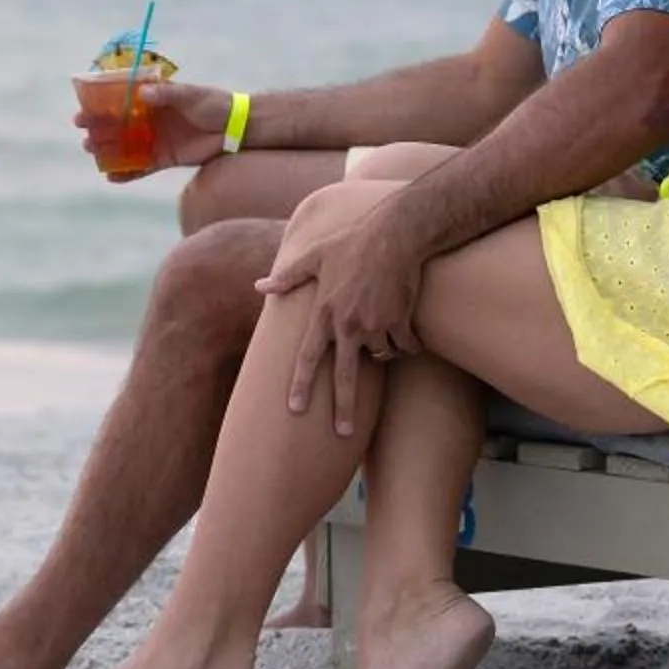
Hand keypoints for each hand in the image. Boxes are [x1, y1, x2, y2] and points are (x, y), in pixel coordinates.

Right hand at [73, 81, 234, 175]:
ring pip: (126, 145)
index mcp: (154, 97)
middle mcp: (151, 118)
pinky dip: (128, 173)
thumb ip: (167, 95)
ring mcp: (156, 138)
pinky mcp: (165, 157)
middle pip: (119, 122)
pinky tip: (111, 178)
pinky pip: (142, 167)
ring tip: (91, 151)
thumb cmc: (214, 104)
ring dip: (108, 148)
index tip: (85, 104)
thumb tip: (143, 95)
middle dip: (99, 126)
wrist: (237, 129)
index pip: (122, 97)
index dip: (103, 101)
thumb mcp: (191, 94)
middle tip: (83, 130)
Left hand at [257, 192, 434, 437]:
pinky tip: (409, 336)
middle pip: (345, 376)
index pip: (308, 357)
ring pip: (379, 357)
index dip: (301, 384)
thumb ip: (287, 276)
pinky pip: (405, 347)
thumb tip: (259, 286)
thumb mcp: (315, 257)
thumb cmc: (352, 243)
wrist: (396, 235)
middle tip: (342, 433)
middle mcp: (348, 324)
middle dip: (344, 408)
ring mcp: (376, 325)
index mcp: (324, 313)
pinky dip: (407, 345)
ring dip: (381, 354)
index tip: (294, 409)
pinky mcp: (401, 322)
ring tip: (384, 337)